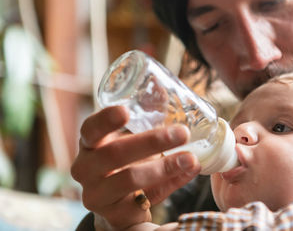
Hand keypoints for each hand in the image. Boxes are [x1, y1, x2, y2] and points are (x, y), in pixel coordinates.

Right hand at [71, 106, 200, 229]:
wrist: (117, 203)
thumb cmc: (125, 162)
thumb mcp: (128, 140)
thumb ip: (146, 122)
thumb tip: (171, 93)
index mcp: (89, 145)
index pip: (90, 129)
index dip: (106, 119)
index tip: (126, 111)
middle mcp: (85, 169)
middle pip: (115, 154)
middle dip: (152, 142)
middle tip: (182, 133)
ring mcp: (97, 195)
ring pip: (130, 179)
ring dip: (165, 167)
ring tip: (191, 158)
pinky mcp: (114, 215)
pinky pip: (145, 200)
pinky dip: (171, 184)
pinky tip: (188, 173)